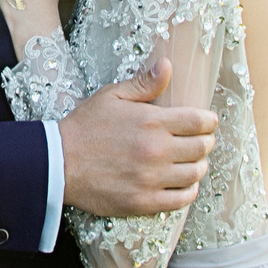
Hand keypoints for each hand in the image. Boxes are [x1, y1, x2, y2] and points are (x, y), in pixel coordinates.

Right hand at [57, 56, 217, 217]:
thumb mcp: (112, 96)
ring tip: (191, 162)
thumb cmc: (84, 127)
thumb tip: (167, 66)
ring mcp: (152, 178)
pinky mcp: (144, 201)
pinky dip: (188, 191)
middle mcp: (157, 150)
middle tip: (201, 142)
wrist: (57, 163)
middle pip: (203, 148)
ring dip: (198, 166)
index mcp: (153, 122)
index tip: (208, 123)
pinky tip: (182, 184)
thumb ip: (144, 83)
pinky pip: (182, 199)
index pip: (200, 122)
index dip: (209, 122)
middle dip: (206, 142)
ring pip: (196, 174)